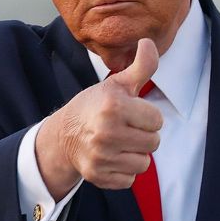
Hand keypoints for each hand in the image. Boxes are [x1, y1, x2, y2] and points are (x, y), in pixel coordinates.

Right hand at [35, 38, 162, 196]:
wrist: (63, 134)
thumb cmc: (95, 105)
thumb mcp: (117, 83)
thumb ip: (140, 66)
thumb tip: (148, 42)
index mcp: (113, 107)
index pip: (157, 121)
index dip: (146, 116)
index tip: (131, 113)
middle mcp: (106, 132)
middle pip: (153, 143)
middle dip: (142, 135)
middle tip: (125, 128)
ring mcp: (101, 156)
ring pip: (144, 163)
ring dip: (135, 154)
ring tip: (119, 143)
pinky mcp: (98, 175)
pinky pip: (129, 178)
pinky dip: (123, 170)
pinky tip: (112, 157)